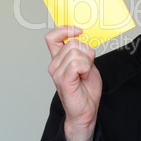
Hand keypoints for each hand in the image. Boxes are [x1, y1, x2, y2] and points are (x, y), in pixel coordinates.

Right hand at [45, 26, 101, 140]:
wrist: (86, 110)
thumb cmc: (86, 89)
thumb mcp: (87, 64)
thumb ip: (82, 51)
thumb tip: (82, 38)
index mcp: (58, 59)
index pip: (52, 37)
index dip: (65, 30)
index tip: (78, 31)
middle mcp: (54, 64)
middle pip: (73, 43)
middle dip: (87, 52)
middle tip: (88, 67)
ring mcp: (57, 72)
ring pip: (77, 52)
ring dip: (88, 62)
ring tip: (85, 74)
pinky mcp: (63, 80)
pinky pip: (77, 64)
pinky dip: (86, 68)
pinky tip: (84, 77)